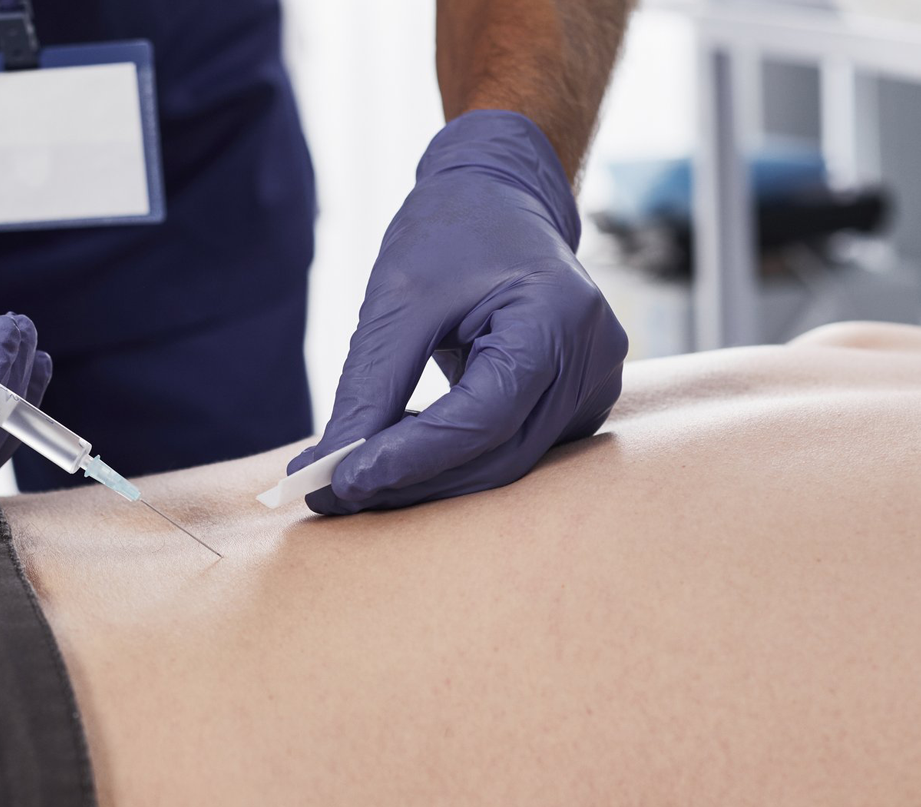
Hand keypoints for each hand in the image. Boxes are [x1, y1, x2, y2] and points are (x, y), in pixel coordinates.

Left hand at [294, 111, 625, 513]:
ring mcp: (592, 386)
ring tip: (354, 479)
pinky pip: (511, 449)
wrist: (500, 198)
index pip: (485, 417)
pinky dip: (452, 460)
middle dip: (413, 480)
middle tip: (333, 495)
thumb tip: (328, 472)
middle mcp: (591, 359)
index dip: (414, 457)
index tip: (343, 481)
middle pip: (498, 453)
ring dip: (428, 479)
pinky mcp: (574, 403)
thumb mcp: (400, 298)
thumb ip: (370, 388)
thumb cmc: (452, 232)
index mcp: (558, 317)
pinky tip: (399, 452)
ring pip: (504, 463)